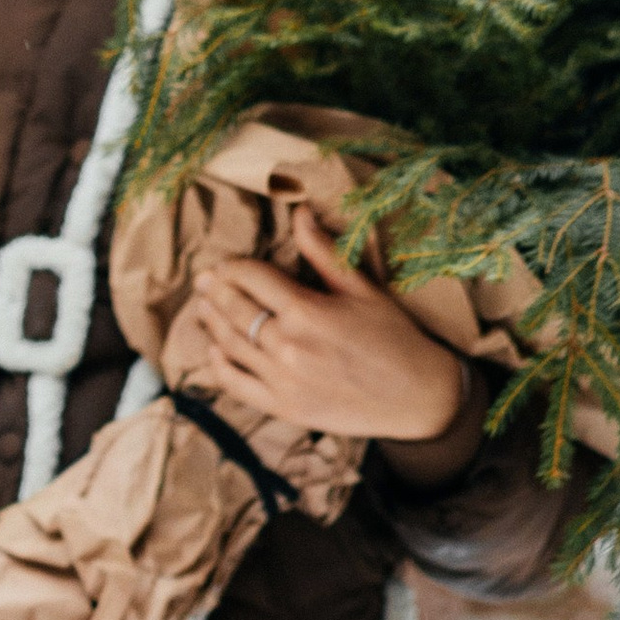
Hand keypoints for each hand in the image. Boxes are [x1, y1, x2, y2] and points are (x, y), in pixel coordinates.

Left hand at [191, 208, 467, 444]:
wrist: (418, 396)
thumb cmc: (394, 337)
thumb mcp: (362, 288)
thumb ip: (322, 252)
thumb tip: (300, 212)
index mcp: (307, 310)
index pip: (250, 278)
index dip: (231, 267)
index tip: (225, 263)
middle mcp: (288, 345)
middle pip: (233, 309)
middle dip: (213, 290)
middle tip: (202, 279)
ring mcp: (282, 379)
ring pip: (229, 344)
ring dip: (211, 322)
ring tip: (204, 307)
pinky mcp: (283, 407)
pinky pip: (235, 384)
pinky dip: (219, 365)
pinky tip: (215, 350)